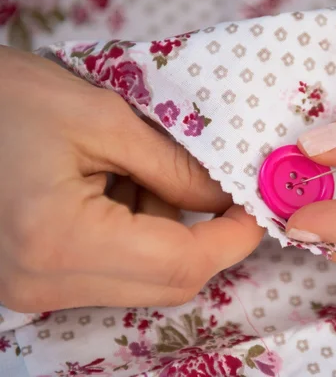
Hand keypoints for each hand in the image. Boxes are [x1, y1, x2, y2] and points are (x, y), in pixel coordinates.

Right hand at [0, 46, 263, 311]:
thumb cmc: (8, 100)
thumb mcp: (103, 119)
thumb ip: (175, 167)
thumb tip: (227, 198)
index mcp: (60, 239)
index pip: (180, 263)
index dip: (233, 238)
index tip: (257, 207)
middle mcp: (44, 283)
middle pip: (168, 282)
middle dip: (206, 236)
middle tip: (216, 187)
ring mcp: (36, 289)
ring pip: (146, 279)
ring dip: (167, 229)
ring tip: (137, 172)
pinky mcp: (36, 280)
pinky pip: (117, 271)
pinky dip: (138, 233)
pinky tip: (116, 188)